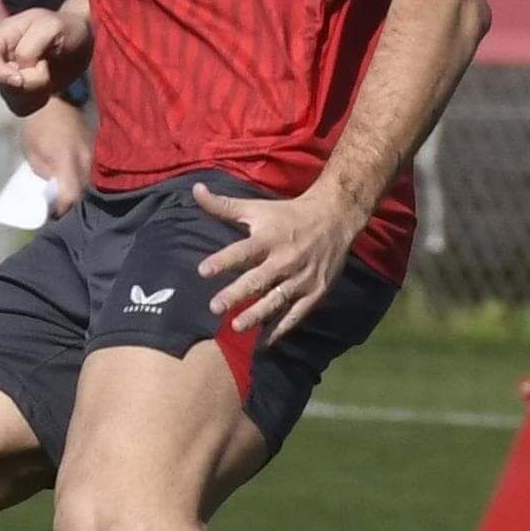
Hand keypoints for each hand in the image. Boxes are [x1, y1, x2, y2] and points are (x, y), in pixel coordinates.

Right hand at [0, 6, 92, 117]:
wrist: (83, 39)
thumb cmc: (66, 27)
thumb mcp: (52, 27)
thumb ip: (30, 47)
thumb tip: (18, 70)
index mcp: (4, 36)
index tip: (20, 79)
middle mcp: (3, 57)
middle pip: (1, 84)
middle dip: (28, 83)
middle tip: (46, 68)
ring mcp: (11, 76)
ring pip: (12, 99)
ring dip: (35, 93)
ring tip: (48, 75)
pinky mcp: (23, 91)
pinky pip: (23, 108)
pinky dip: (38, 100)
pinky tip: (48, 86)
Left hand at [19, 96, 91, 217]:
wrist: (53, 99)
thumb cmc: (37, 126)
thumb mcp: (32, 154)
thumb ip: (44, 174)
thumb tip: (52, 190)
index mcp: (66, 160)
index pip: (71, 195)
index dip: (63, 208)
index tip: (54, 214)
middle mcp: (84, 159)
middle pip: (84, 192)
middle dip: (72, 202)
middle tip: (60, 207)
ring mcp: (93, 152)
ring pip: (91, 182)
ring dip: (80, 190)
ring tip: (66, 194)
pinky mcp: (96, 148)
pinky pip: (93, 170)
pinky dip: (85, 178)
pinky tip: (75, 179)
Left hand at [194, 180, 361, 343]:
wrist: (335, 218)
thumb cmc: (287, 214)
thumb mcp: (256, 207)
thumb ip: (223, 205)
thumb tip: (195, 189)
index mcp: (270, 238)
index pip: (243, 250)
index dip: (223, 260)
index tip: (203, 271)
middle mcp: (285, 259)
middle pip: (258, 279)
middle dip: (236, 294)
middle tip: (215, 308)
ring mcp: (302, 278)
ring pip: (277, 299)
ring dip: (257, 314)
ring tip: (237, 327)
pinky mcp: (316, 291)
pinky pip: (296, 314)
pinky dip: (281, 328)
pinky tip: (264, 341)